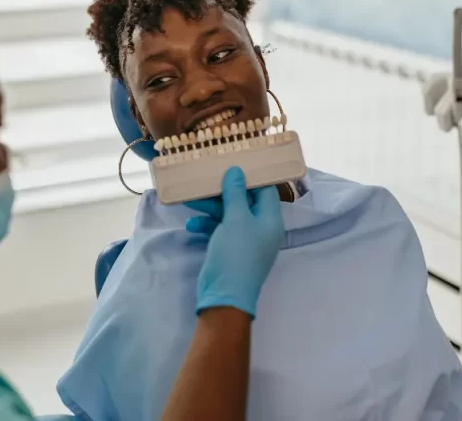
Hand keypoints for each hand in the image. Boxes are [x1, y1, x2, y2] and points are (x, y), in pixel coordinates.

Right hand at [189, 167, 283, 316]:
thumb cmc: (236, 254)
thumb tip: (237, 171)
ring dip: (211, 208)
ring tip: (191, 202)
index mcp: (270, 220)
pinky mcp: (230, 250)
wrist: (224, 296)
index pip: (265, 191)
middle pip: (245, 202)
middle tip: (205, 182)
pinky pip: (220, 231)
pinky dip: (207, 226)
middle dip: (223, 193)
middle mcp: (261, 229)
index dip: (250, 177)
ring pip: (229, 215)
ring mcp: (246, 241)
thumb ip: (236, 193)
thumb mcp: (236, 219)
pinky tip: (192, 226)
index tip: (231, 165)